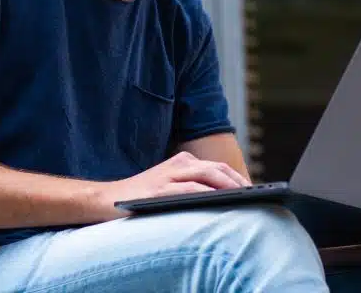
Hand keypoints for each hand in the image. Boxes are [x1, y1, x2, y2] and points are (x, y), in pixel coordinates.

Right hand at [94, 151, 250, 218]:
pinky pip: (188, 188)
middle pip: (216, 169)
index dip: (237, 177)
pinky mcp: (159, 189)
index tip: (254, 190)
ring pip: (206, 175)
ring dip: (227, 185)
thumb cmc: (142, 197)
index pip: (217, 167)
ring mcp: (168, 175)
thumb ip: (192, 187)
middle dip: (238, 181)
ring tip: (243, 196)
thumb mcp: (170, 186)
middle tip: (254, 194)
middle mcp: (178, 164)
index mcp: (182, 161)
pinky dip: (206, 192)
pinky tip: (217, 199)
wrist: (106, 199)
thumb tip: (224, 198)